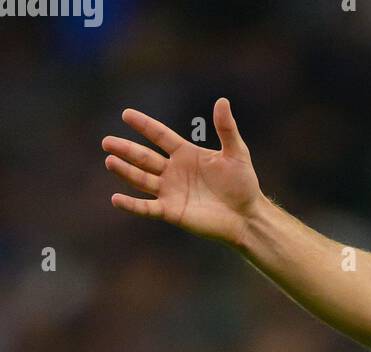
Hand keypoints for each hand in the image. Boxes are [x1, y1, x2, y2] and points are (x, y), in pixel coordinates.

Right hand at [102, 97, 261, 245]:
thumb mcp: (236, 153)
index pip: (160, 135)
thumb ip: (226, 129)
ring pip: (141, 179)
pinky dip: (132, 205)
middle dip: (126, 149)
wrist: (248, 216)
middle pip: (144, 157)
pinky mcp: (172, 212)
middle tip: (107, 142)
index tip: (126, 114)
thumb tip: (222, 101)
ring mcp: (171, 192)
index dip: (144, 125)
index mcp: (186, 154)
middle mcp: (174, 171)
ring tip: (110, 160)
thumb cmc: (244, 185)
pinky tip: (116, 199)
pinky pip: (147, 208)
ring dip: (125, 171)